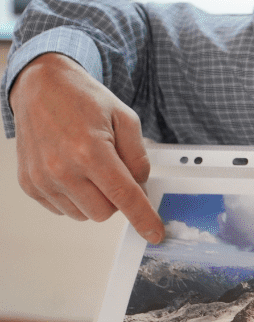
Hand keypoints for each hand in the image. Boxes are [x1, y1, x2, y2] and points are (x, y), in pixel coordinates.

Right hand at [9, 54, 163, 243]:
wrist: (43, 88)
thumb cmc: (84, 100)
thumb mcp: (125, 118)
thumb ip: (137, 156)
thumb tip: (142, 187)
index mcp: (91, 151)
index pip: (124, 196)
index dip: (143, 217)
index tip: (155, 233)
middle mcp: (63, 170)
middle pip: (104, 212)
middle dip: (117, 197)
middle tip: (115, 169)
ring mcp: (42, 180)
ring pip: (83, 214)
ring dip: (95, 198)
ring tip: (91, 164)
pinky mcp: (30, 185)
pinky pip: (62, 209)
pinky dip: (75, 196)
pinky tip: (73, 169)